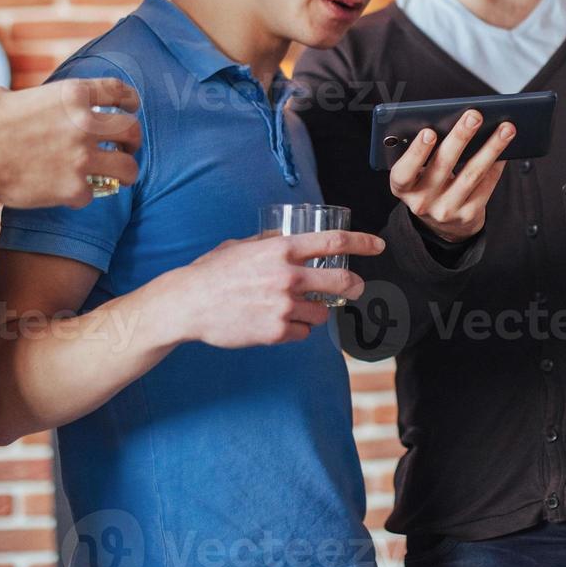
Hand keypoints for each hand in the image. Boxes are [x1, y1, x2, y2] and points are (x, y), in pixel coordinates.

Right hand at [0, 78, 141, 208]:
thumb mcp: (11, 95)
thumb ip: (30, 98)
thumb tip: (16, 99)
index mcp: (73, 95)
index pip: (120, 92)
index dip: (130, 101)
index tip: (130, 108)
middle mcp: (85, 124)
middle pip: (132, 130)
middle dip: (133, 141)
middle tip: (125, 148)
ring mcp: (83, 157)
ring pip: (129, 167)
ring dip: (125, 172)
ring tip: (117, 176)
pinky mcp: (75, 188)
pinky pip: (95, 193)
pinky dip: (84, 194)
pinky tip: (71, 192)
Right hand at [157, 230, 385, 347]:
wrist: (187, 304)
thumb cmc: (212, 272)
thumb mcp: (242, 245)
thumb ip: (269, 241)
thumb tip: (286, 233)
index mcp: (282, 249)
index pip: (334, 242)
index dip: (362, 242)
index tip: (378, 245)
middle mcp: (288, 276)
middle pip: (343, 281)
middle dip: (356, 286)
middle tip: (356, 288)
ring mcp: (284, 306)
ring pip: (323, 312)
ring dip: (316, 311)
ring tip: (295, 309)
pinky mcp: (277, 331)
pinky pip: (303, 332)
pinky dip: (297, 329)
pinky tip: (278, 323)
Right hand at [389, 110, 513, 241]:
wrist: (443, 224)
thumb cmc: (427, 185)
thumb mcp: (414, 175)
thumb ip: (422, 154)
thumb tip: (454, 123)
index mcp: (402, 187)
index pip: (404, 172)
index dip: (416, 152)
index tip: (429, 132)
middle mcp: (421, 202)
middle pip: (443, 166)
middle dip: (460, 137)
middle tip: (474, 116)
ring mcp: (446, 210)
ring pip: (472, 174)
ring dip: (491, 148)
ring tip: (505, 129)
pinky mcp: (468, 214)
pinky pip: (486, 185)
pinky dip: (497, 164)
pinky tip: (506, 148)